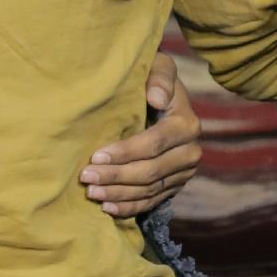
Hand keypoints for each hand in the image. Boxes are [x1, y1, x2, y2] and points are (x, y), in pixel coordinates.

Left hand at [80, 50, 202, 217]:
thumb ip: (159, 77)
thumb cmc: (152, 79)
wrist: (162, 98)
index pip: (153, 143)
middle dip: (116, 176)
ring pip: (150, 189)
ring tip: (91, 193)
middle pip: (150, 171)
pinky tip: (107, 208)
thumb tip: (156, 99)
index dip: (124, 152)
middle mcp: (190, 151)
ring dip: (119, 194)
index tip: (96, 156)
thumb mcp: (158, 67)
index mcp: (186, 124)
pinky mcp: (175, 185)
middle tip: (86, 178)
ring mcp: (184, 172)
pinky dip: (130, 207)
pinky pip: (153, 201)